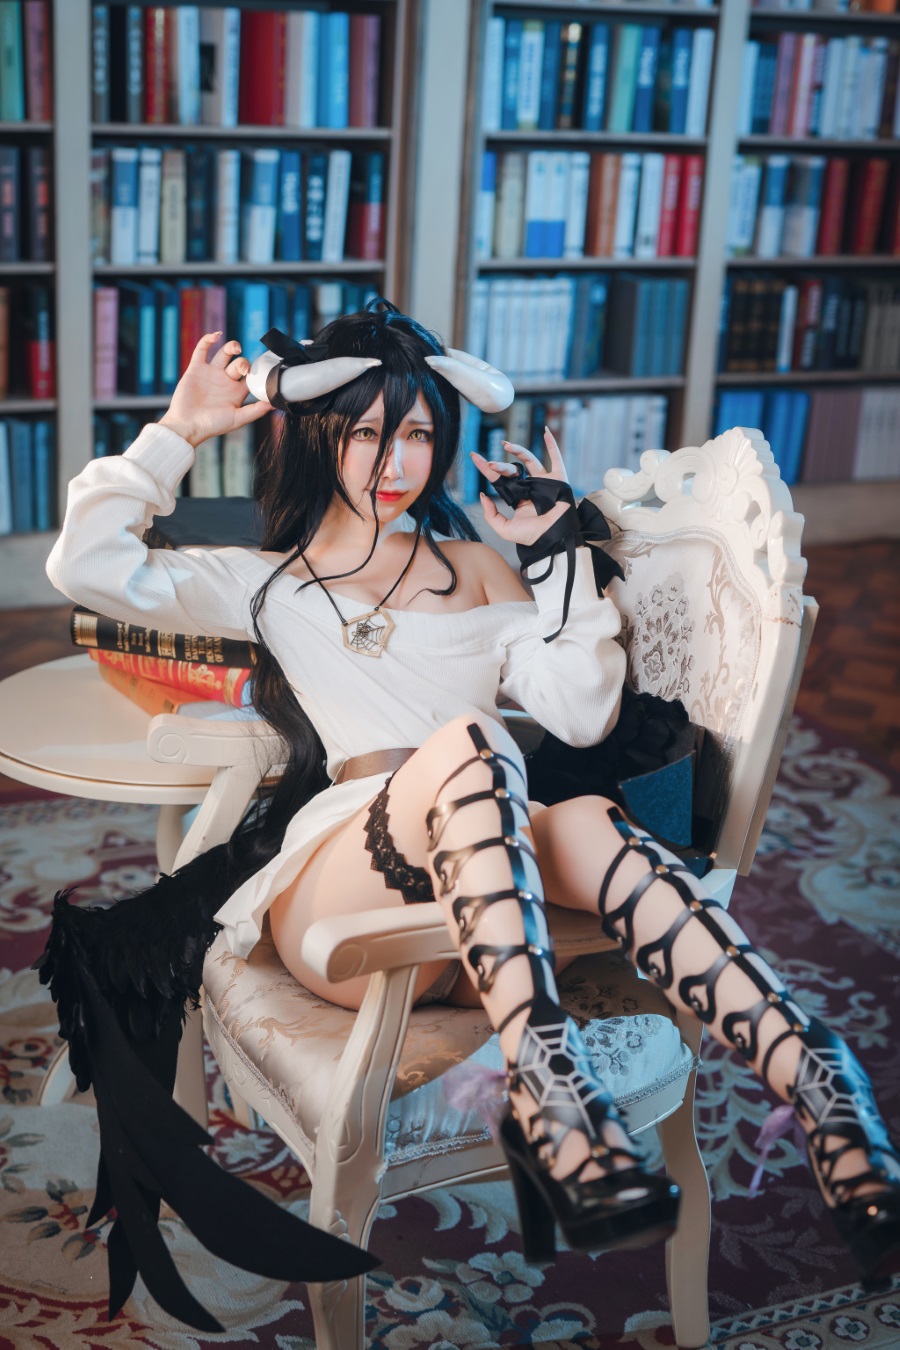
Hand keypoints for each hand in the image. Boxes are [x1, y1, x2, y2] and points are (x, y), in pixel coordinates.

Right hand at [159, 333, 274, 447]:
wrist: (187, 424)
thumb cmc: (212, 425)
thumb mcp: (237, 419)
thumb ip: (256, 411)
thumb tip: (274, 403)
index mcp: (236, 392)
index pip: (250, 376)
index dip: (257, 372)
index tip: (261, 371)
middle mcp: (225, 380)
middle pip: (238, 363)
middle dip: (243, 363)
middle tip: (243, 369)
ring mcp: (211, 373)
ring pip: (223, 354)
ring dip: (231, 347)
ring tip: (236, 348)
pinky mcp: (196, 369)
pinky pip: (202, 350)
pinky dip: (207, 340)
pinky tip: (216, 336)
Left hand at [472, 427, 570, 546]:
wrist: (553, 539)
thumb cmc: (531, 537)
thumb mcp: (504, 529)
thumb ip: (490, 514)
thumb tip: (483, 495)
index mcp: (518, 498)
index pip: (501, 479)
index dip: (488, 469)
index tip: (475, 457)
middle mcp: (531, 487)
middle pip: (513, 469)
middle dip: (500, 466)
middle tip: (490, 464)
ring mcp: (545, 482)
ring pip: (530, 461)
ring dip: (518, 451)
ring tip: (506, 444)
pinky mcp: (559, 479)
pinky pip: (556, 458)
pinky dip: (552, 444)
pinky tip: (545, 431)